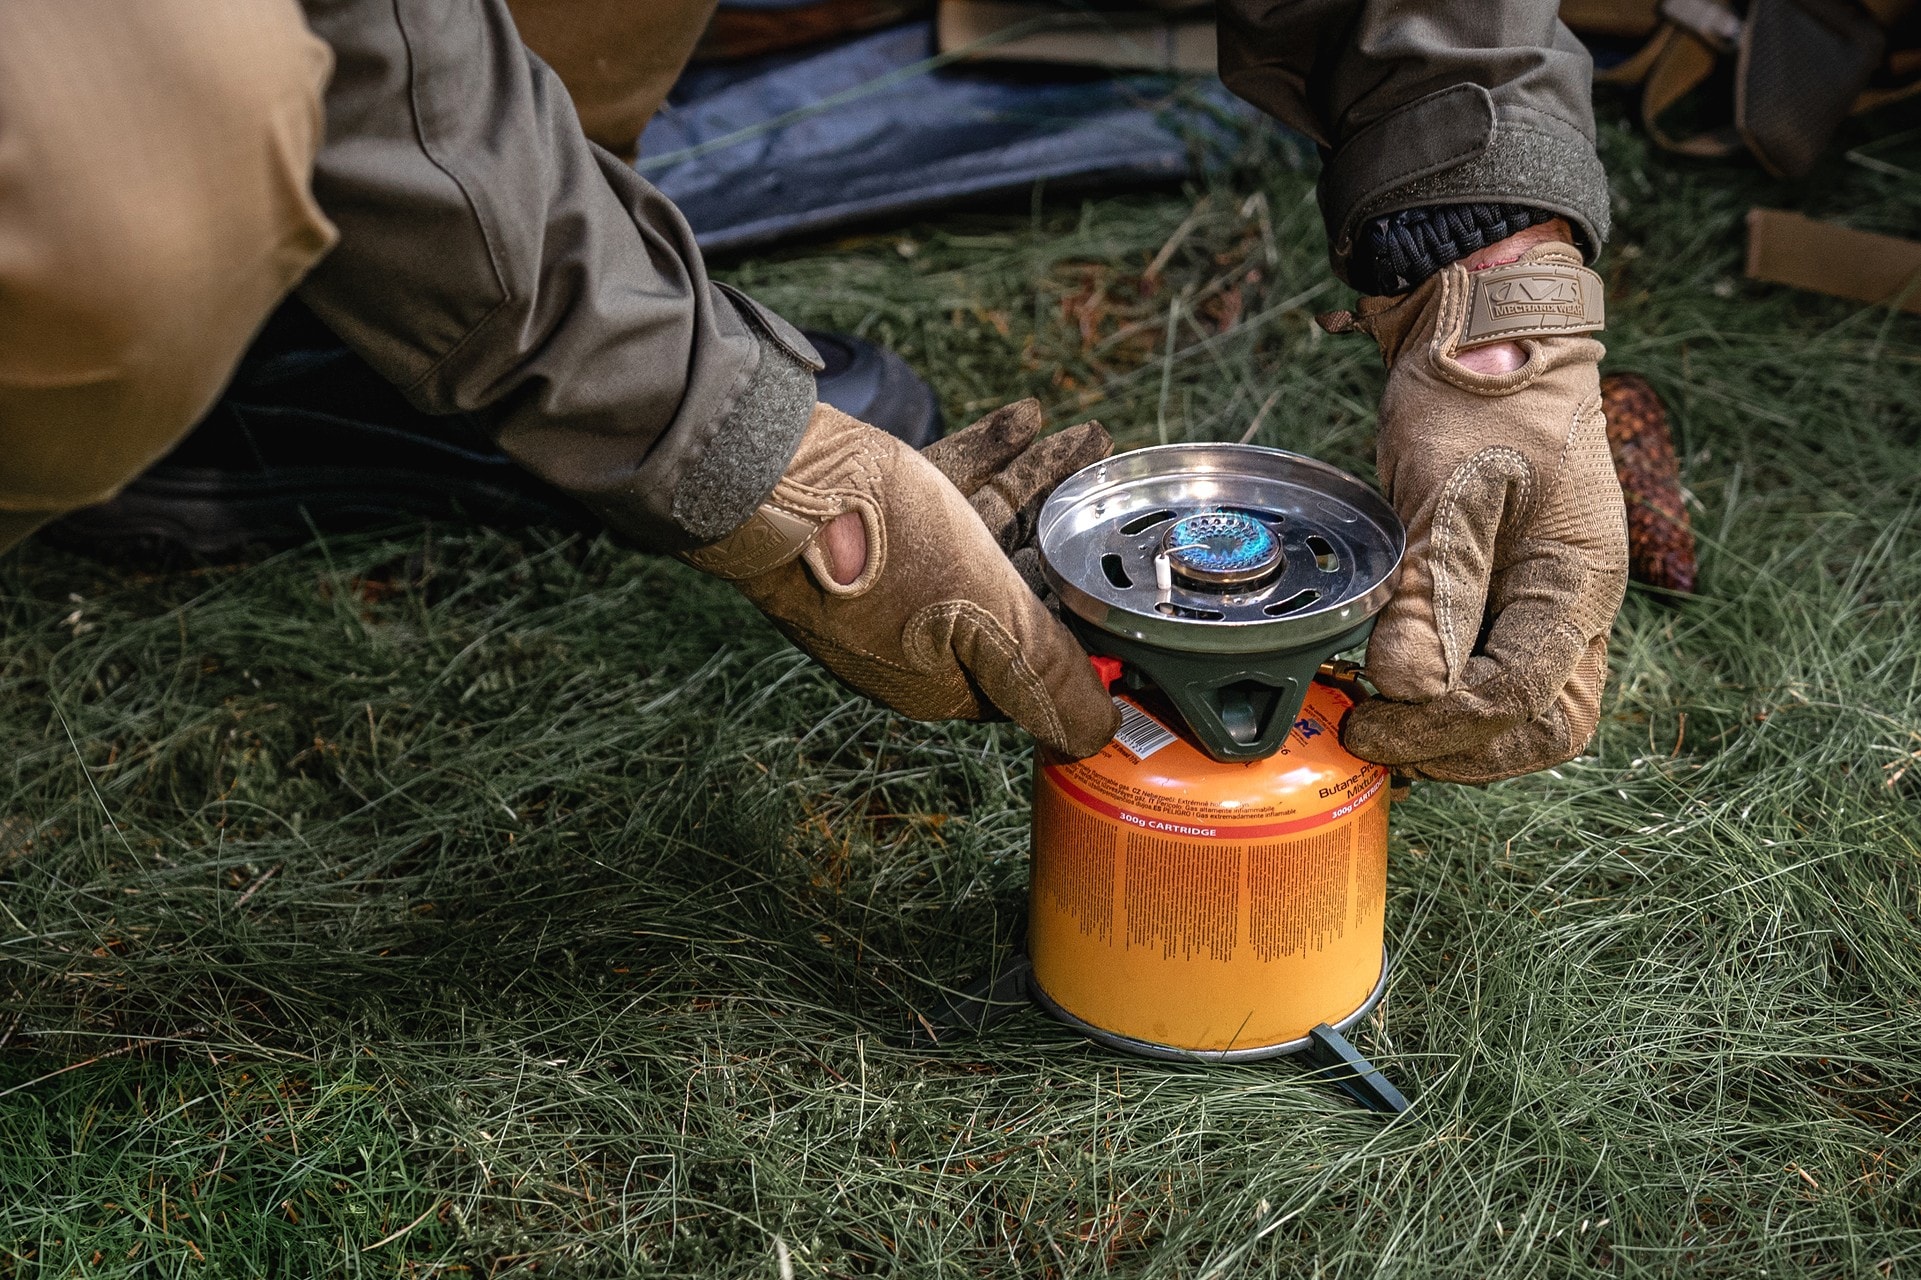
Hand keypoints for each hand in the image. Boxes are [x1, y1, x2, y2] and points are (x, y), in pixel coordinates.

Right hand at [681, 402, 1119, 757]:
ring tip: (1091, 438)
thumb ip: (1048, 674)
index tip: (1127, 592)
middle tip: (1117, 496)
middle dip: (1071, 540)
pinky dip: (990, 453)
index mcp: (940, 676)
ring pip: (985, 527)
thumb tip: (1097, 734)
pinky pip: (946, 486)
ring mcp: (890, 570)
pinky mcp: (871, 513)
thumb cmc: (879, 554)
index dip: (1082, 634)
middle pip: (1015, 586)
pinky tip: (1027, 415)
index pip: (1031, 670)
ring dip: (1041, 481)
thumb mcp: (988, 620)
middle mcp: (914, 629)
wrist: (766, 479)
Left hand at [1321, 236, 1627, 782]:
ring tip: (1383, 727)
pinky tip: (1398, 696)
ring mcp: (1557, 604)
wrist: (1488, 338)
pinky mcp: (1522, 598)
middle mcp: (1581, 604)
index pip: (1520, 695)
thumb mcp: (1444, 484)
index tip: (1369, 723)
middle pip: (1545, 727)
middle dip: (1462, 749)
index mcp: (1579, 579)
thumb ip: (1432, 588)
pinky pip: (1506, 678)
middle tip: (1377, 739)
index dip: (1441, 725)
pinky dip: (1457, 704)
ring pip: (1533, 715)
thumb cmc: (1474, 397)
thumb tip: (1410, 685)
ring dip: (1461, 738)